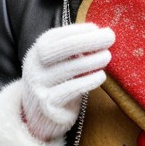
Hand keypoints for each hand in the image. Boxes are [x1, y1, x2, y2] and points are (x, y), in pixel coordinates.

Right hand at [22, 23, 114, 140]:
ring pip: (68, 69)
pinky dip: (88, 81)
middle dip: (87, 40)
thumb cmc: (57, 83)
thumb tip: (101, 34)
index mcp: (37, 51)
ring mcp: (39, 85)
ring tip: (107, 56)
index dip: (78, 30)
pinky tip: (101, 76)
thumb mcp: (59, 63)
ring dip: (91, 60)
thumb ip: (73, 50)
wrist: (38, 116)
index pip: (57, 36)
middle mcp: (35, 65)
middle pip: (61, 48)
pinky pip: (71, 89)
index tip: (98, 28)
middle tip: (109, 37)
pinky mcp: (48, 104)